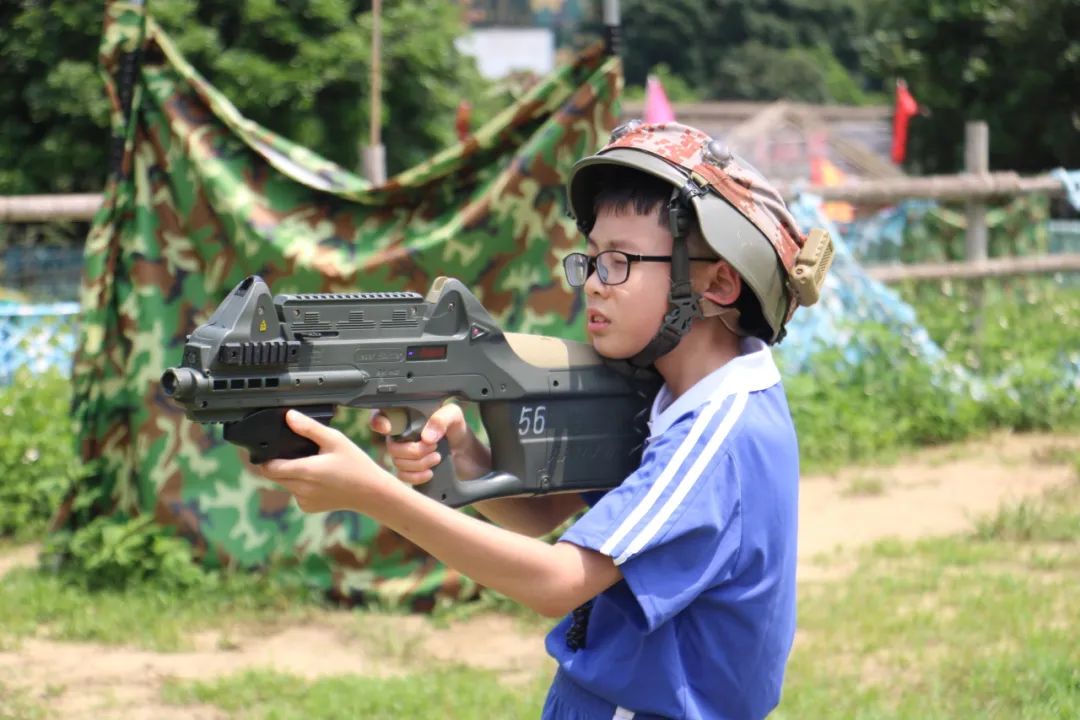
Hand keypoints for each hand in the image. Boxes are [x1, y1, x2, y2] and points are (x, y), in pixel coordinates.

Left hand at [257, 409, 394, 512]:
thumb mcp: (335, 439)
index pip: (268, 468)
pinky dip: (300, 486)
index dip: (265, 458)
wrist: (371, 493)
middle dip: (279, 464)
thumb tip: (289, 416)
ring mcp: (304, 501)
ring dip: (290, 475)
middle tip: (298, 454)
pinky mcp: (308, 508)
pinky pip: (295, 494)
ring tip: (312, 465)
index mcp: (305, 471)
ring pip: (285, 484)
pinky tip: (319, 480)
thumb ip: (309, 428)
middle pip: (274, 476)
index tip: (271, 448)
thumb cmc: (356, 465)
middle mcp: (301, 489)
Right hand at [370, 404, 490, 484]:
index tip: (388, 428)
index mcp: (407, 417)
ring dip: (419, 463)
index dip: (379, 422)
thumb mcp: (454, 416)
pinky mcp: (408, 471)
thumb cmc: (457, 430)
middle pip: (391, 447)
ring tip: (437, 458)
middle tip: (433, 447)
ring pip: (397, 463)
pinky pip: (402, 477)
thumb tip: (426, 437)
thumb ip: (441, 419)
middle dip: (414, 450)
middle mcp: (401, 436)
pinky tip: (430, 472)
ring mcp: (403, 455)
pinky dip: (417, 477)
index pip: (381, 416)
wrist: (467, 454)